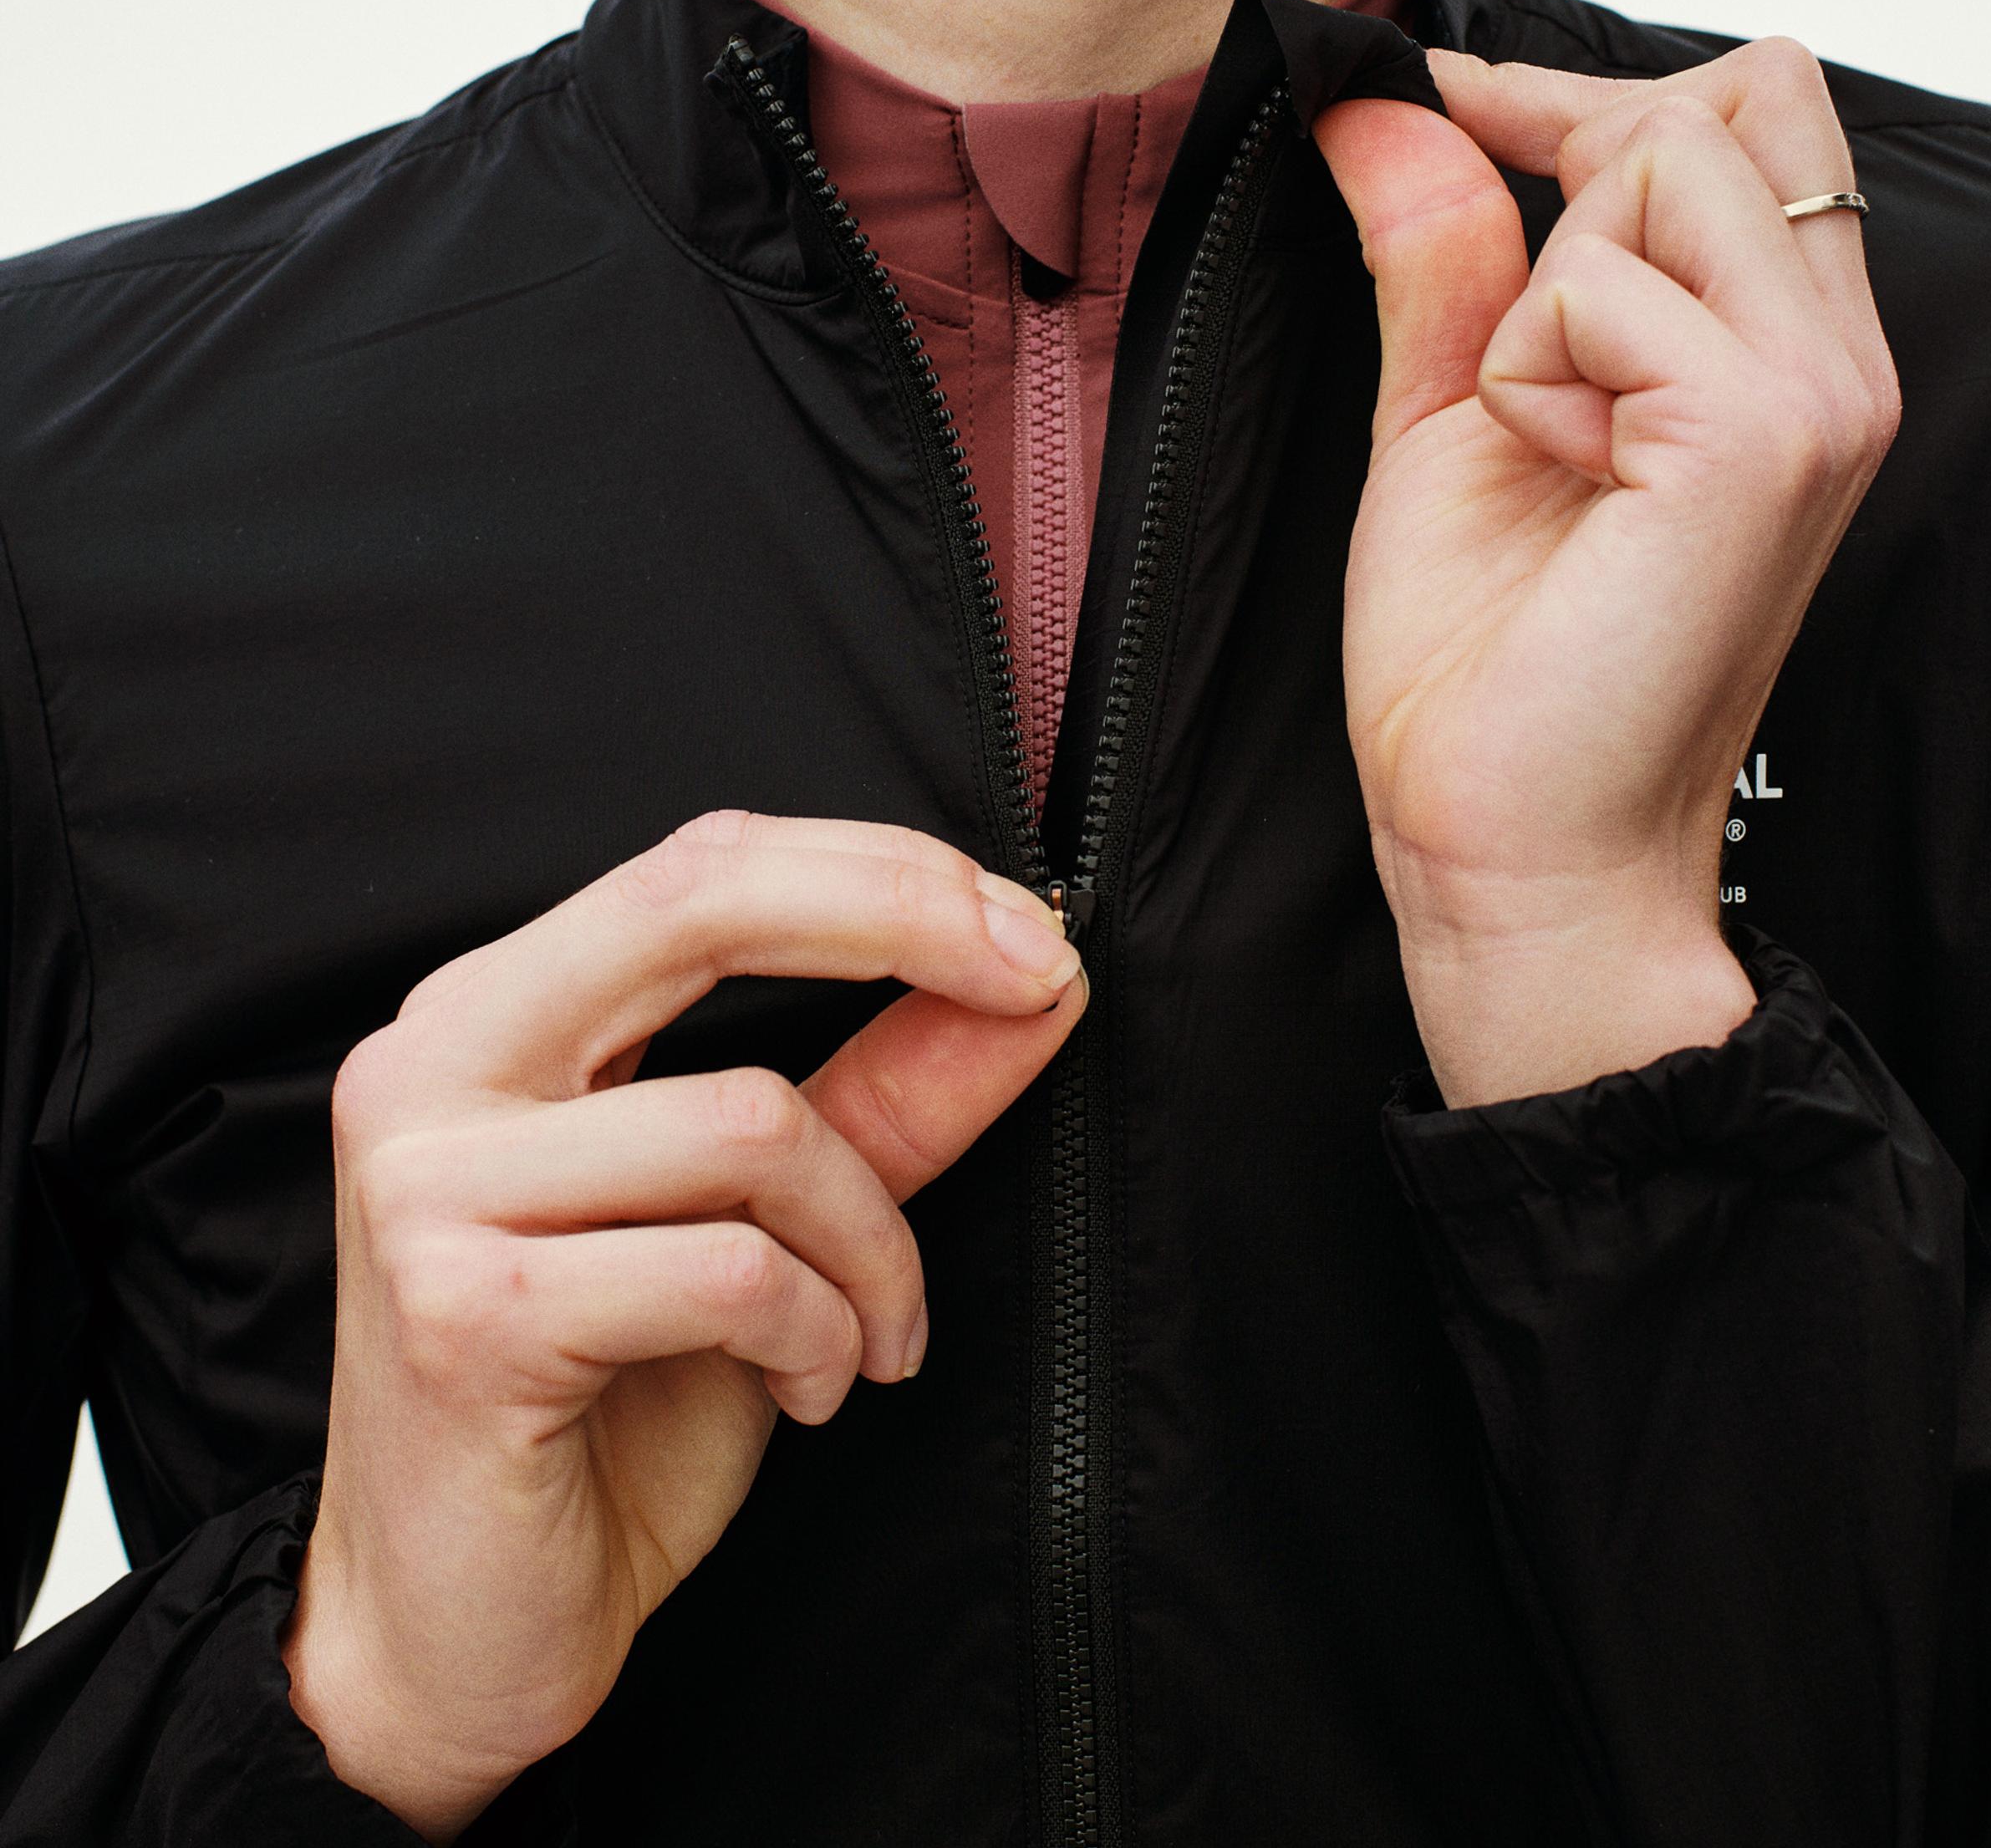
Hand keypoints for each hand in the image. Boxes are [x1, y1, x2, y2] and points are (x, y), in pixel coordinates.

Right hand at [282, 811, 1082, 1840]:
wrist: (453, 1639)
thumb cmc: (600, 1419)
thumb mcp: (772, 1225)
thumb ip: (883, 1094)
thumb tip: (1031, 980)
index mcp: (491, 1016)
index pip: (703, 866)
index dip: (885, 873)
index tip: (1034, 930)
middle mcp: (436, 1065)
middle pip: (701, 905)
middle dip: (906, 921)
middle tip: (1040, 987)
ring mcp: (434, 1185)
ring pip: (753, 1122)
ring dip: (871, 1241)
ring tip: (871, 1330)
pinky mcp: (465, 1312)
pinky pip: (730, 1271)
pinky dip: (817, 1331)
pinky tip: (803, 1387)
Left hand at [1315, 40, 1898, 1109]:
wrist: (1501, 841)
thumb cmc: (1489, 665)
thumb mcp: (1452, 416)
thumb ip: (1443, 256)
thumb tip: (1379, 110)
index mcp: (1786, 349)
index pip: (1750, 108)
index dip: (1591, 85)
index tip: (1457, 101)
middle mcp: (1834, 357)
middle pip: (1723, 101)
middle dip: (1574, 166)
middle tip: (1505, 328)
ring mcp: (1814, 392)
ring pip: (1663, 162)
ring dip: (1545, 285)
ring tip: (1544, 436)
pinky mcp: (1760, 435)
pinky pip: (1602, 284)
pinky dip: (1529, 364)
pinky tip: (1555, 474)